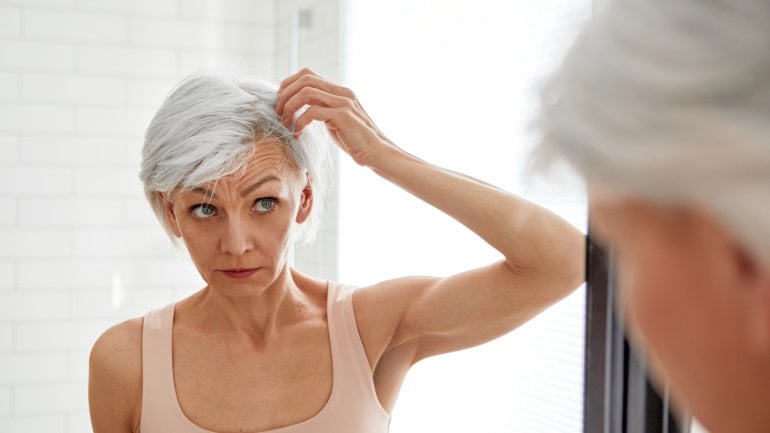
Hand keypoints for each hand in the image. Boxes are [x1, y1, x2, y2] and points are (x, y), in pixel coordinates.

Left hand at [276, 68, 392, 165]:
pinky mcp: (342, 116)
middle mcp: (341, 92)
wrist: (376, 152)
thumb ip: (322, 109)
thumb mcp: (335, 120)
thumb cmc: (354, 141)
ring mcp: (342, 102)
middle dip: (285, 94)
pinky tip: (297, 134)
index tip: (280, 103)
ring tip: (285, 123)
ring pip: (306, 92)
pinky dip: (299, 122)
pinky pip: (312, 111)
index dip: (288, 85)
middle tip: (278, 113)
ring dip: (289, 107)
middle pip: (304, 78)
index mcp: (339, 90)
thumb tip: (300, 108)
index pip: (307, 74)